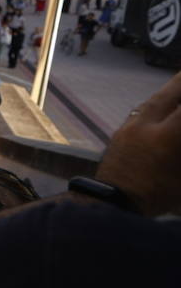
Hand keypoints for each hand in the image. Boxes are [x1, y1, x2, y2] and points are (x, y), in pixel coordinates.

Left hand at [95, 71, 180, 216]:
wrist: (112, 203)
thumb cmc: (157, 196)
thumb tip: (176, 134)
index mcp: (166, 137)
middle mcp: (145, 126)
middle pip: (168, 95)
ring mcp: (128, 128)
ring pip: (151, 101)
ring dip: (169, 91)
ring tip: (179, 83)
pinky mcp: (118, 134)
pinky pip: (139, 111)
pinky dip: (155, 105)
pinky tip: (162, 105)